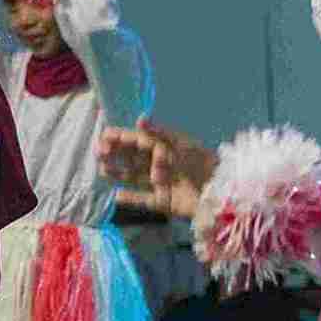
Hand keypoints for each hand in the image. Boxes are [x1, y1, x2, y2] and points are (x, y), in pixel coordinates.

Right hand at [96, 117, 216, 218]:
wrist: (221, 191)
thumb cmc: (203, 163)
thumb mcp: (182, 145)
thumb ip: (160, 133)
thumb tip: (140, 118)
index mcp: (165, 148)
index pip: (138, 140)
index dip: (121, 138)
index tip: (103, 136)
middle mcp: (161, 164)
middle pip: (133, 158)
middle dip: (116, 154)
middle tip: (99, 152)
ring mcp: (162, 183)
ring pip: (134, 177)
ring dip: (118, 173)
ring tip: (102, 170)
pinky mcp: (165, 202)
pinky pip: (144, 200)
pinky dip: (131, 198)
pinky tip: (117, 196)